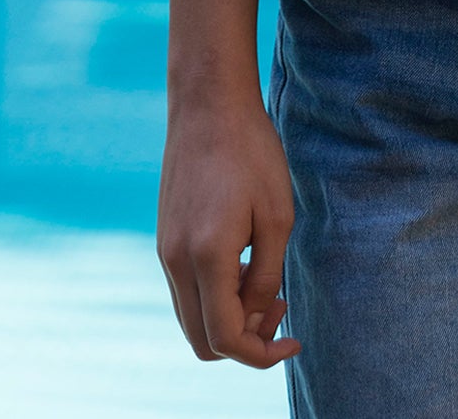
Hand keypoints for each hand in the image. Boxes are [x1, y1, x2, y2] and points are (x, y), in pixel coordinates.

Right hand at [157, 90, 300, 366]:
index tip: (293, 340)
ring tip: (266, 283)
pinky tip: (244, 263)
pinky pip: (186, 290)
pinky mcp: (164, 238)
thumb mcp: (276, 215)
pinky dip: (215, 295)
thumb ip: (267, 275)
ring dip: (229, 317)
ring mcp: (164, 250)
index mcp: (205, 257)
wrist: (208, 104)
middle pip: (201, 341)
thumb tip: (257, 316)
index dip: (262, 353)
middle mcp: (175, 261)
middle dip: (244, 340)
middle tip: (281, 306)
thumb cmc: (251, 152)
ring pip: (192, 317)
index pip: (225, 338)